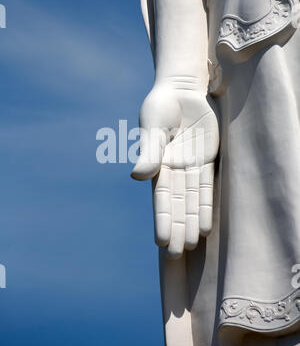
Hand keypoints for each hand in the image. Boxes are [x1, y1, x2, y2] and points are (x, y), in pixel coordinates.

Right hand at [131, 82, 218, 258]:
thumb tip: (137, 177)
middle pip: (177, 205)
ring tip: (191, 246)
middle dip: (177, 229)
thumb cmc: (161, 106)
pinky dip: (206, 205)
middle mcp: (173, 170)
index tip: (162, 243)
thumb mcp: (153, 127)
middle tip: (177, 256)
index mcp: (158, 165)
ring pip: (192, 200)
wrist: (181, 89)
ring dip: (191, 223)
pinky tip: (206, 225)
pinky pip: (206, 187)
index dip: (163, 220)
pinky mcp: (206, 160)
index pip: (161, 199)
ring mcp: (190, 166)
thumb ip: (149, 152)